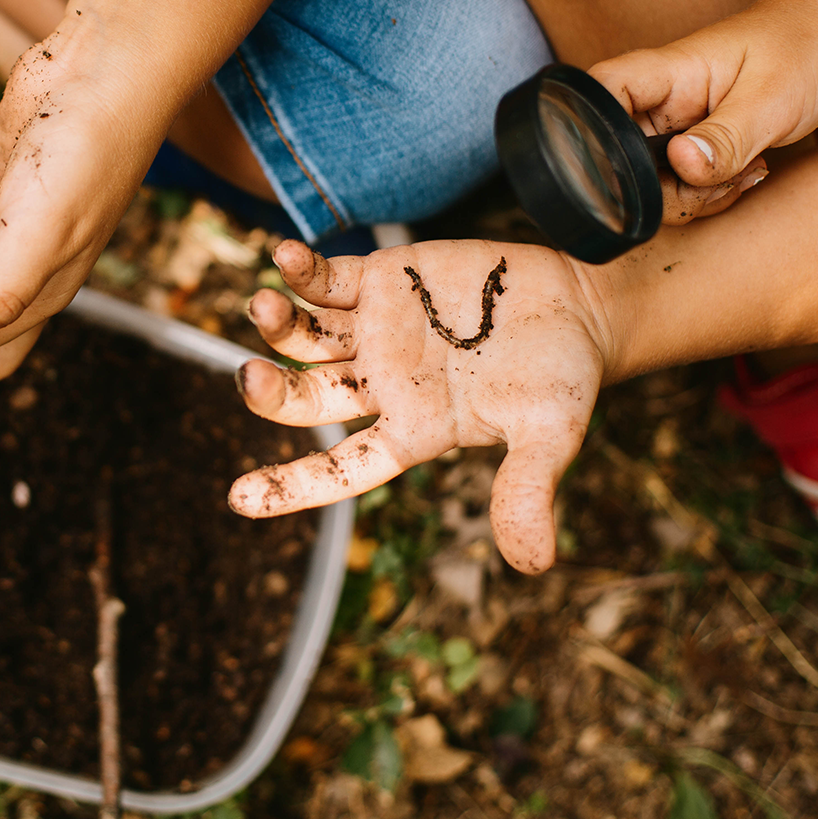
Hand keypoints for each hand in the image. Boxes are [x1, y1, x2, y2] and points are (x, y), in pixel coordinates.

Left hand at [231, 239, 612, 574]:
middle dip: (272, 393)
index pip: (341, 468)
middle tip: (250, 378)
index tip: (239, 499)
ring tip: (263, 303)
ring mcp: (375, 332)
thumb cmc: (563, 378)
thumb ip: (529, 488)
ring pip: (305, 335)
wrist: (578, 306)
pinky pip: (326, 279)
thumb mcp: (551, 435)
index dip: (291, 485)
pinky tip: (285, 254)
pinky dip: (301, 269)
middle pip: (307, 397)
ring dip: (277, 323)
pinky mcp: (382, 280)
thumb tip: (533, 563)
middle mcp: (381, 384)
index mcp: (411, 431)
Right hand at [589, 0, 817, 218]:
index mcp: (665, 74)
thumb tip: (681, 165)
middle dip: (663, 191)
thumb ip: (727, 136)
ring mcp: (669, 129)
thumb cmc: (802, 45)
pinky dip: (704, 195)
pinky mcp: (686, 149)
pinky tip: (741, 176)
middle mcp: (655, 103)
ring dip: (690, 198)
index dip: (595, 129)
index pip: (600, 92)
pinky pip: (675, 186)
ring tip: (743, 174)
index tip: (633, 165)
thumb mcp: (773, 98)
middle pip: (617, 157)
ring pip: (647, 183)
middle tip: (721, 183)